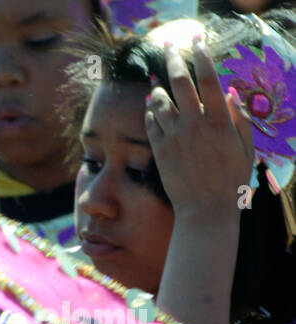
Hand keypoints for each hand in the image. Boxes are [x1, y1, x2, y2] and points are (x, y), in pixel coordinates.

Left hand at [146, 37, 254, 218]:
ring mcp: (175, 138)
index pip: (209, 79)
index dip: (202, 57)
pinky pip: (151, 124)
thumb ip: (239, 119)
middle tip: (169, 47)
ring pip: (160, 102)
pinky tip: (151, 107)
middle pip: (180, 83)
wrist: (205, 210)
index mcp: (219, 121)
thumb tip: (230, 93)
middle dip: (174, 60)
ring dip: (158, 89)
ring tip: (157, 85)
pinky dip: (150, 112)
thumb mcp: (245, 148)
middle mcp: (194, 125)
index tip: (198, 42)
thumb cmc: (230, 180)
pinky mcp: (160, 151)